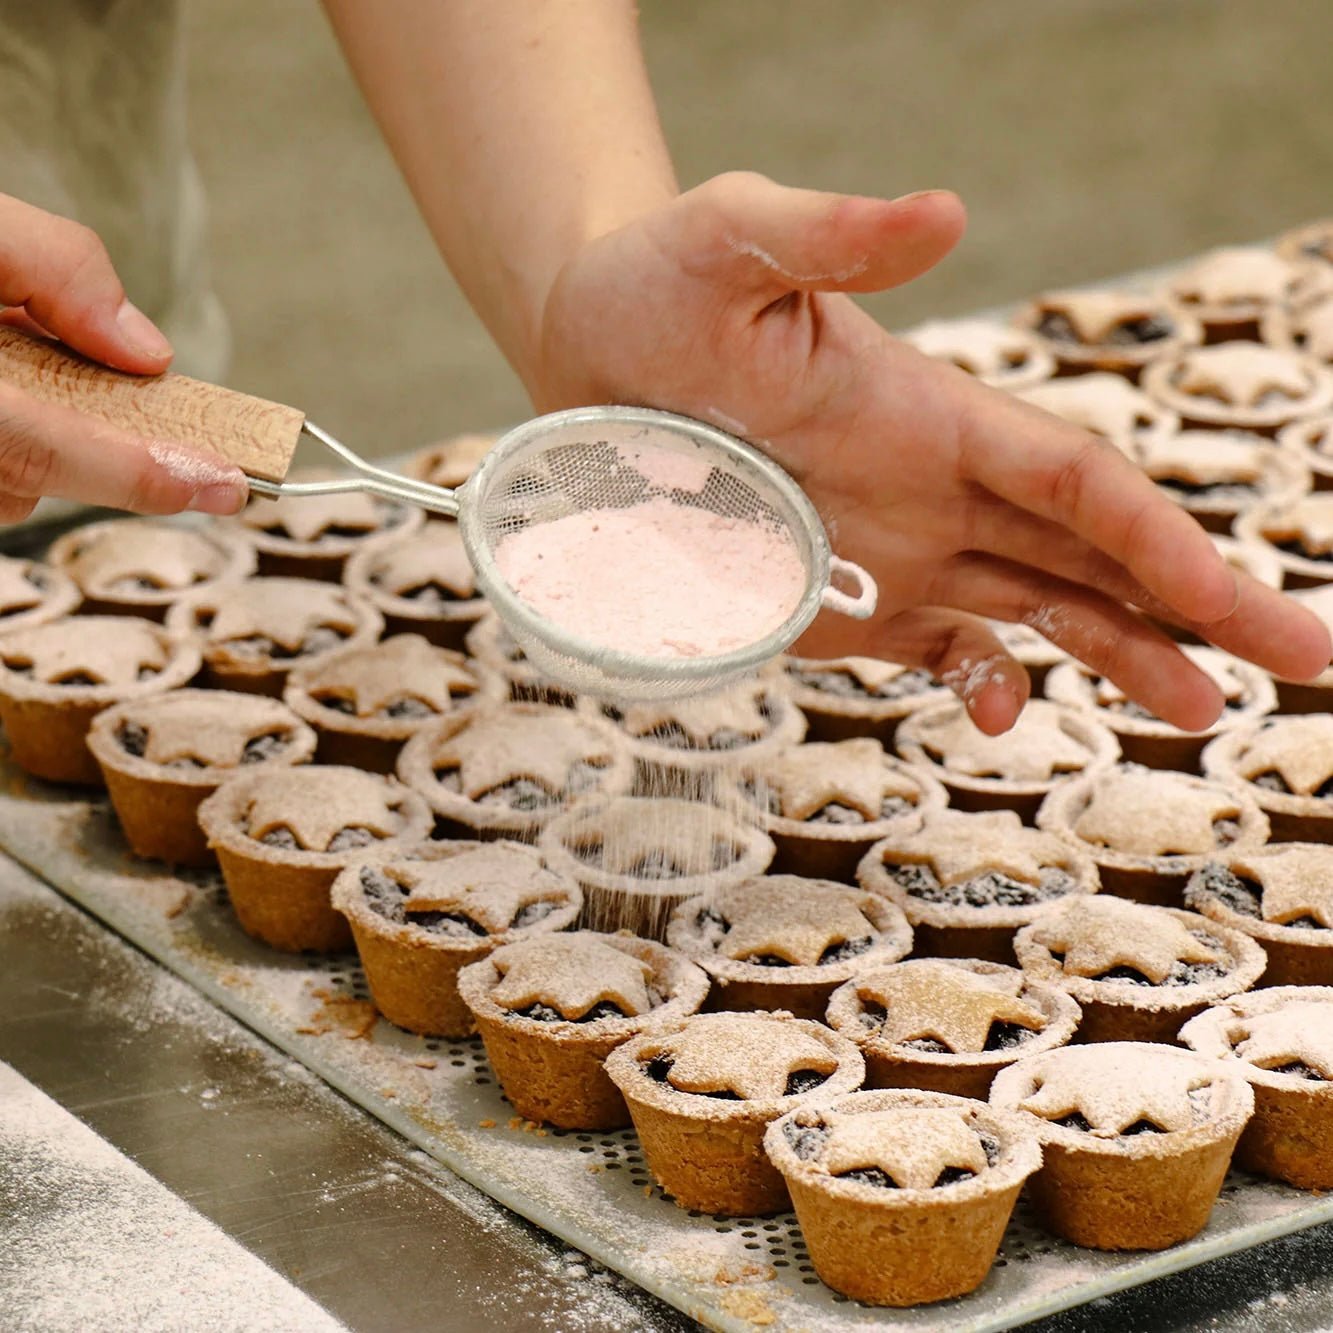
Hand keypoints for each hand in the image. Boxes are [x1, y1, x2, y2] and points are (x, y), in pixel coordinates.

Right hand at [0, 194, 248, 521]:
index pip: (44, 453)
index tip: (228, 487)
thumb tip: (144, 351)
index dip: (141, 477)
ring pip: (4, 491)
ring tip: (2, 370)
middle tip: (100, 396)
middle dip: (82, 446)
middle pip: (27, 483)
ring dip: (27, 444)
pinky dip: (8, 447)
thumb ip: (51, 268)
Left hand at [536, 172, 1330, 732]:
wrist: (585, 345)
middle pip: (1089, 553)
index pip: (1077, 486)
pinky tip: (997, 709)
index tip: (1243, 604)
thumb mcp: (730, 242)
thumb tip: (944, 213)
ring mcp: (890, 548)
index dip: (1162, 544)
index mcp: (930, 415)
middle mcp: (932, 487)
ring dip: (1118, 656)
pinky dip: (976, 680)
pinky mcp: (835, 597)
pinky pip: (930, 642)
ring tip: (1199, 712)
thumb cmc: (656, 284)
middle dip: (1192, 606)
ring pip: (1033, 606)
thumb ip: (828, 235)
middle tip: (1296, 663)